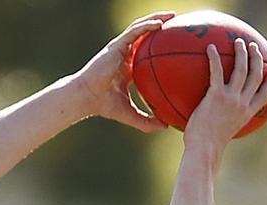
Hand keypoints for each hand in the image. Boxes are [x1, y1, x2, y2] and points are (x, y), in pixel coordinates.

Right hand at [77, 11, 174, 132]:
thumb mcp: (129, 115)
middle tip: (179, 24)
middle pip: (146, 37)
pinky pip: (134, 31)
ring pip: (141, 28)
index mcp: (129, 69)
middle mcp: (125, 55)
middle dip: (162, 28)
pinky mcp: (116, 45)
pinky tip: (160, 24)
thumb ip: (146, 121)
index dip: (160, 49)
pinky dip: (147, 26)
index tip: (176, 48)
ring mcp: (120, 48)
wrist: (87, 97)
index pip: (146, 55)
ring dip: (157, 19)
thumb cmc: (104, 106)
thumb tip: (165, 126)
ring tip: (172, 15)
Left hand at [184, 38, 266, 156]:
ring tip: (239, 42)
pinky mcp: (216, 95)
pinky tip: (210, 47)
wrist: (203, 151)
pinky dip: (214, 57)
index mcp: (246, 114)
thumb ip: (222, 127)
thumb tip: (211, 126)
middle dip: (257, 59)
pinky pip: (217, 71)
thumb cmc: (206, 148)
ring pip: (242, 69)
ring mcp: (231, 99)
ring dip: (242, 53)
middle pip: (256, 76)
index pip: (264, 97)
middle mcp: (242, 104)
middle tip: (253, 47)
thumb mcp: (221, 137)